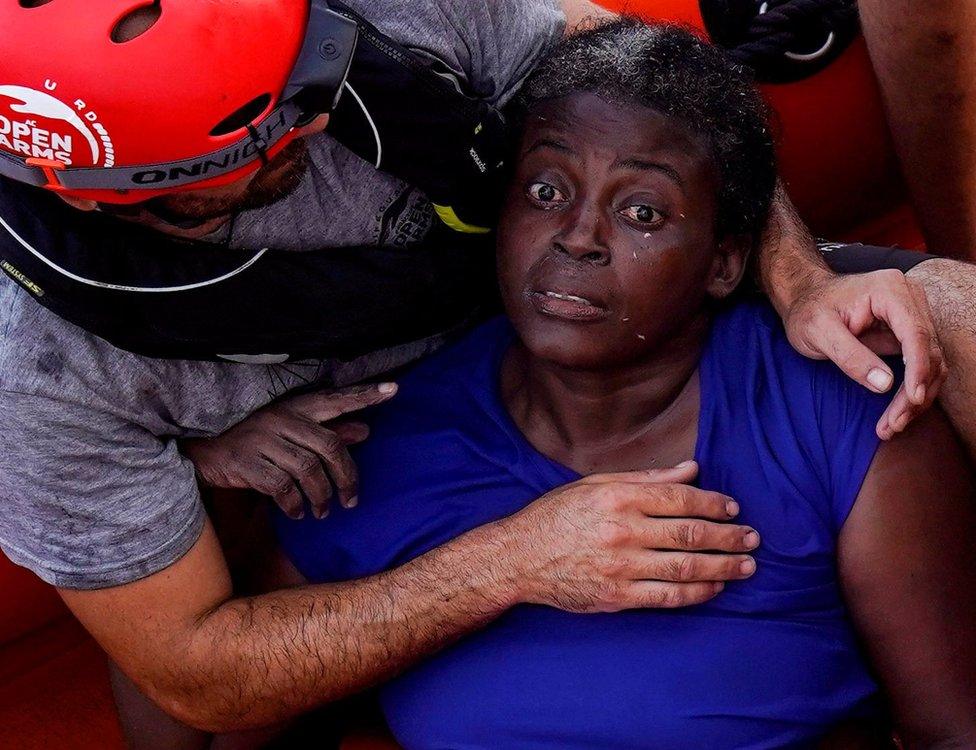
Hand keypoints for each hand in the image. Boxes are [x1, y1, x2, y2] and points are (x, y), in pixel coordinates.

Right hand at [182, 384, 397, 519]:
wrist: (200, 449)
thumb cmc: (253, 439)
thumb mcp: (290, 430)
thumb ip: (328, 431)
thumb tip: (364, 430)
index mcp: (294, 408)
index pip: (335, 399)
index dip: (363, 396)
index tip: (392, 390)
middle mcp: (280, 419)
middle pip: (328, 445)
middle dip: (347, 476)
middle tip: (352, 500)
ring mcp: (261, 441)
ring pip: (307, 470)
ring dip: (321, 496)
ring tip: (324, 511)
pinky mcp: (245, 464)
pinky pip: (281, 487)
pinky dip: (294, 504)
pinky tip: (298, 512)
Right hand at [502, 461, 759, 611]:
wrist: (519, 558)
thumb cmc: (557, 516)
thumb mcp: (596, 484)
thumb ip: (646, 477)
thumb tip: (692, 469)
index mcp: (618, 497)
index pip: (680, 498)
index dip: (714, 504)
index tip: (734, 509)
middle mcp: (622, 531)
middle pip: (690, 534)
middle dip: (729, 536)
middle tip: (753, 538)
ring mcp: (620, 567)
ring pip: (686, 567)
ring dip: (723, 566)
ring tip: (747, 565)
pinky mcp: (617, 597)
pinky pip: (668, 597)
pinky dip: (698, 592)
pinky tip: (716, 587)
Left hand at [779, 269, 946, 439]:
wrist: (804, 299)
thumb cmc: (807, 311)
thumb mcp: (818, 332)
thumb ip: (850, 356)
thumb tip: (886, 384)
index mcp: (890, 290)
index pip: (916, 333)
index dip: (918, 369)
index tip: (912, 399)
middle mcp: (909, 298)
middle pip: (927, 351)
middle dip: (915, 392)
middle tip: (894, 424)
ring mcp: (913, 315)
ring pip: (930, 363)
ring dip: (916, 398)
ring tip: (892, 425)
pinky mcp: (909, 333)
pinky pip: (920, 365)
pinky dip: (911, 391)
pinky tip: (896, 414)